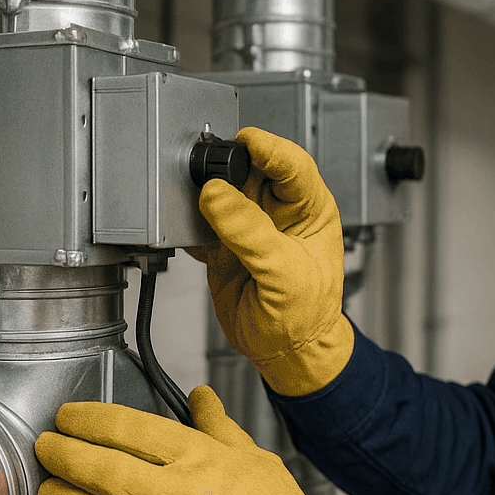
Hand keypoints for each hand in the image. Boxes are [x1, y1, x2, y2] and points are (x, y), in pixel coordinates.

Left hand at [35, 385, 359, 494]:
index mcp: (200, 459)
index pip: (131, 429)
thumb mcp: (254, 459)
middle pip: (101, 467)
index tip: (70, 417)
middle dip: (63, 452)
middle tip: (45, 446)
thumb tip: (200, 396)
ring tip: (47, 487)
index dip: (91, 418)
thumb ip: (218, 427)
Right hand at [190, 126, 353, 395]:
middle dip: (226, 167)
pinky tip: (184, 232)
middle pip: (249, 169)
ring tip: (189, 202)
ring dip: (201, 194)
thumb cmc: (307, 317)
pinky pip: (199, 223)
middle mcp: (279, 211)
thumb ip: (251, 234)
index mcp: (310, 208)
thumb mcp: (285, 274)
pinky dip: (186, 225)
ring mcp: (249, 226)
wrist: (286, 353)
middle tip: (204, 171)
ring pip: (220, 192)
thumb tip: (216, 195)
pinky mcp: (222, 244)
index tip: (243, 141)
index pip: (291, 163)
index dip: (268, 148)